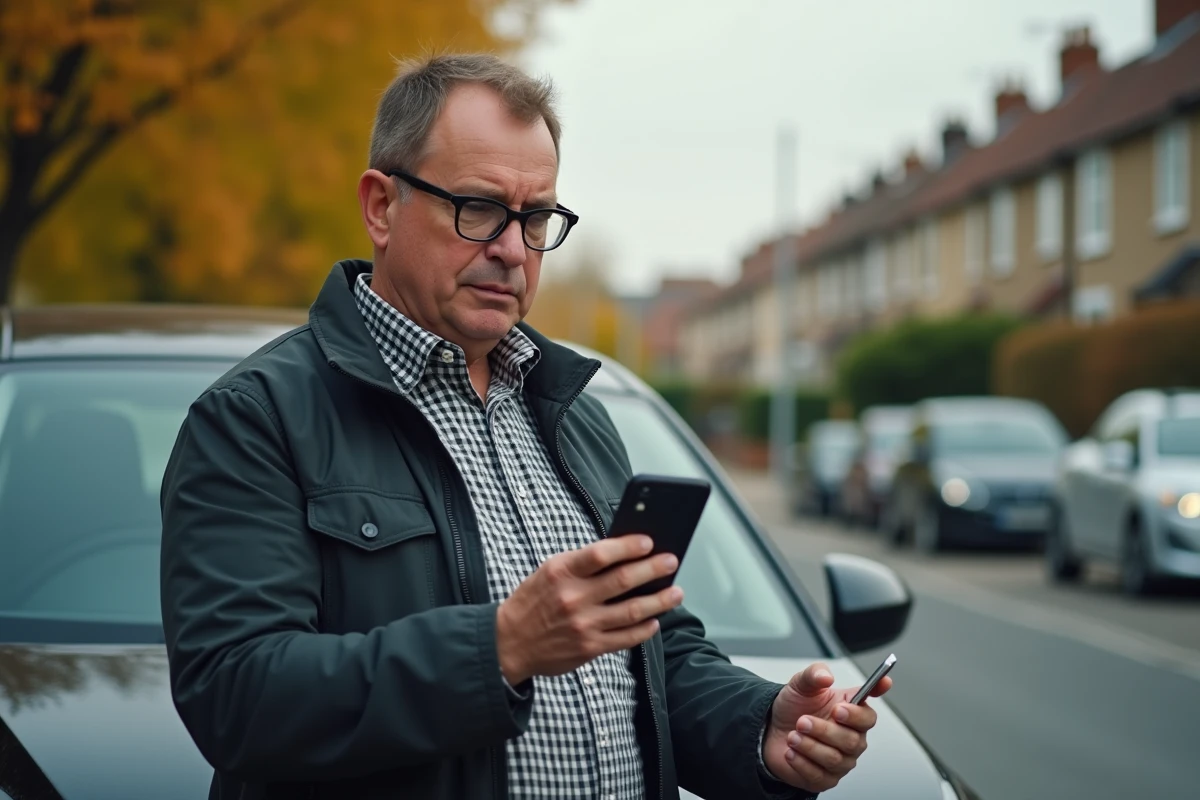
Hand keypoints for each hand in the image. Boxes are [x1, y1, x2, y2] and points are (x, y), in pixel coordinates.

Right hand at [495, 534, 683, 684]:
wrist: (508, 642)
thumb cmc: (534, 600)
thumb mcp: (550, 571)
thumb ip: (583, 563)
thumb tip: (624, 554)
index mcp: (561, 572)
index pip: (601, 554)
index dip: (628, 546)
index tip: (648, 541)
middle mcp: (573, 598)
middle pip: (622, 581)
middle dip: (653, 569)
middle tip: (671, 561)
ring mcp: (583, 625)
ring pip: (631, 611)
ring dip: (659, 601)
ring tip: (676, 592)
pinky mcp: (589, 648)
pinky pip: (625, 638)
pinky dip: (644, 629)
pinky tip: (655, 621)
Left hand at [762, 662, 891, 792]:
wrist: (771, 728)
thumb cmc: (794, 707)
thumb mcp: (801, 684)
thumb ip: (814, 674)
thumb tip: (826, 677)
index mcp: (852, 713)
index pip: (868, 717)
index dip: (856, 714)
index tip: (838, 709)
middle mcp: (852, 738)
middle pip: (852, 741)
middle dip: (823, 730)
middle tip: (802, 721)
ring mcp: (841, 761)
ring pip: (834, 759)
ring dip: (809, 745)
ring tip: (793, 735)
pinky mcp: (825, 779)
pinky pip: (818, 775)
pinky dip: (801, 762)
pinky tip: (791, 751)